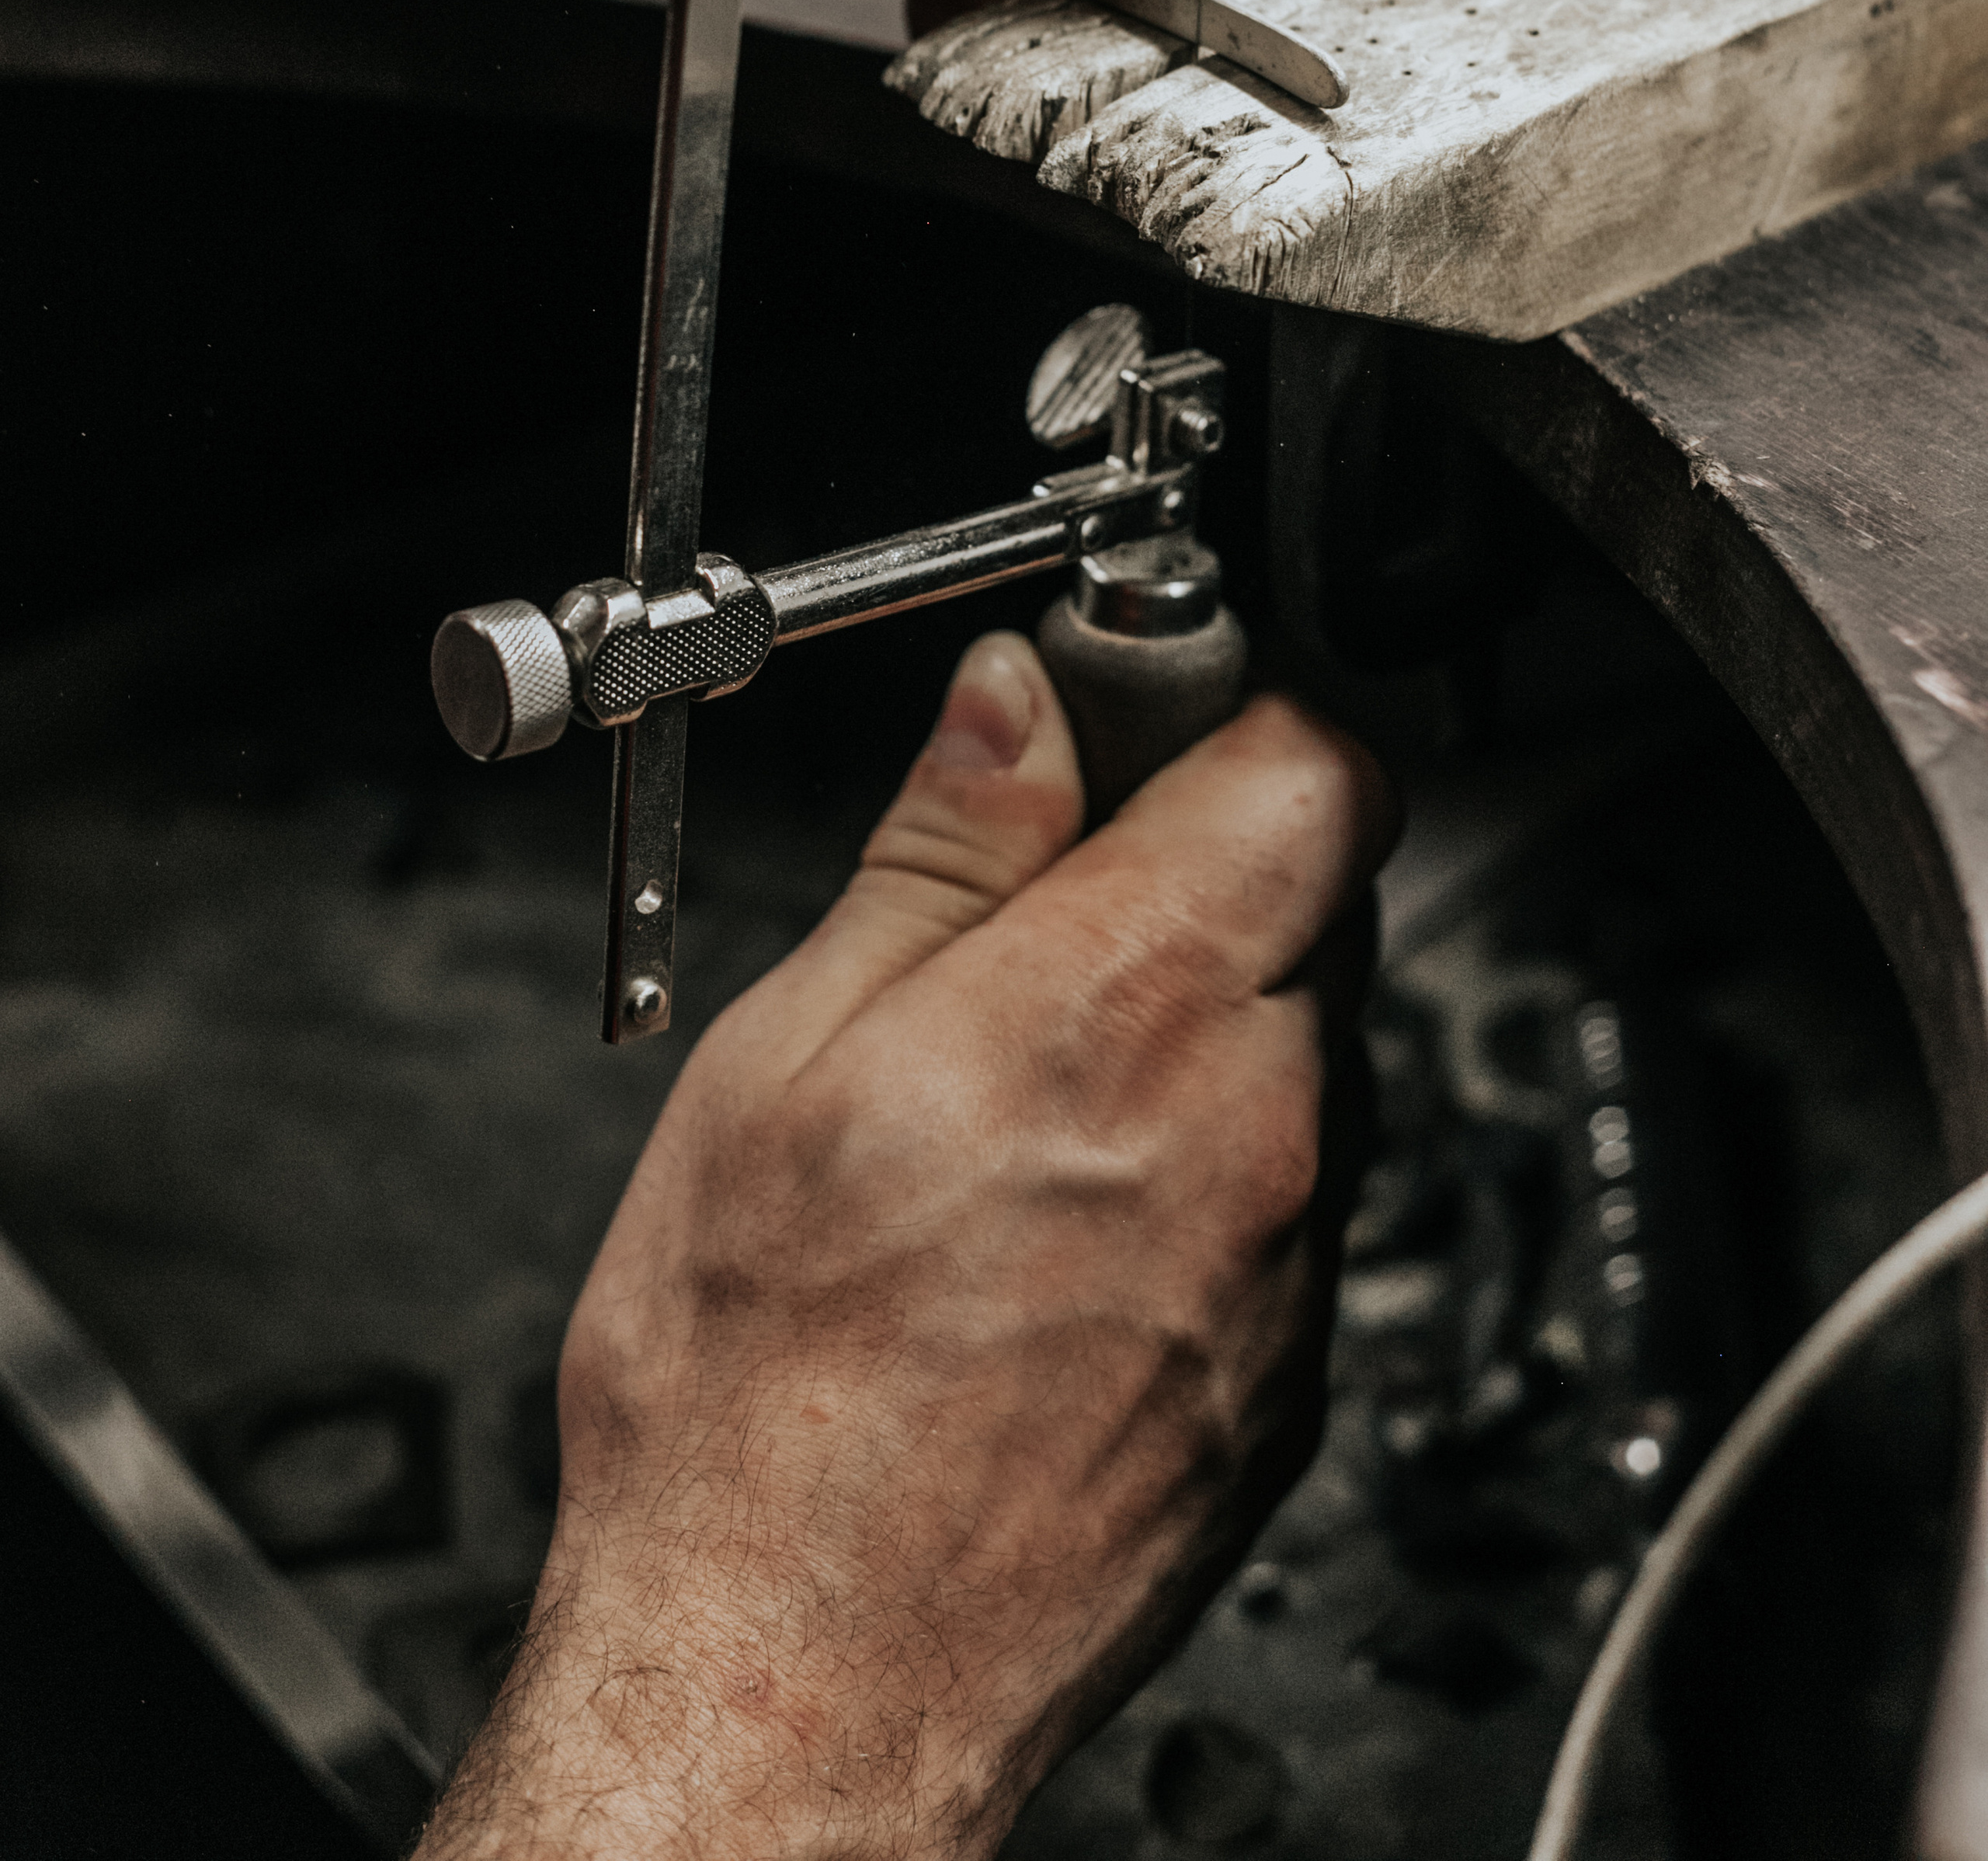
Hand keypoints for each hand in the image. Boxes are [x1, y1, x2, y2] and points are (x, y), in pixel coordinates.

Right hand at [420, 636, 1391, 1859]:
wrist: (798, 1682)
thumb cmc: (755, 1398)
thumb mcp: (790, 1055)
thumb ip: (942, 855)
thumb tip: (1016, 706)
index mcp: (1125, 1011)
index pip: (1317, 762)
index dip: (1234, 709)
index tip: (1144, 713)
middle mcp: (1252, 1129)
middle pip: (1321, 896)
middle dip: (1206, 863)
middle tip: (1047, 904)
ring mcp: (1290, 1266)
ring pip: (1309, 1049)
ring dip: (1206, 1020)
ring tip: (1025, 1094)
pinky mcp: (1292, 1377)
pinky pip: (1292, 1197)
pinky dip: (1208, 1161)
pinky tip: (1058, 1221)